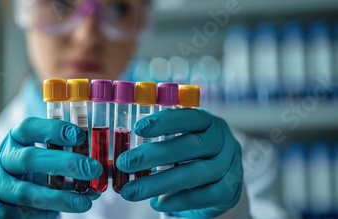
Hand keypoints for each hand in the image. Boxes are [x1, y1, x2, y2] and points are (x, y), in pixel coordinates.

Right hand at [0, 117, 101, 218]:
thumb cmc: (23, 180)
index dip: (52, 129)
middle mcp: (0, 160)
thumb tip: (100, 171)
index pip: (28, 128)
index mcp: (13, 142)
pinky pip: (23, 212)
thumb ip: (65, 166)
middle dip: (63, 163)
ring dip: (59, 197)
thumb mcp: (40, 166)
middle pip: (29, 158)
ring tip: (85, 202)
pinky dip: (46, 213)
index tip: (79, 135)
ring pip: (25, 191)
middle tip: (92, 169)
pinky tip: (62, 213)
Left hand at [116, 108, 243, 217]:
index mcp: (208, 122)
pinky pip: (204, 196)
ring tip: (132, 191)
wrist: (219, 186)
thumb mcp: (179, 142)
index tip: (138, 128)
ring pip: (195, 173)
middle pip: (190, 146)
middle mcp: (222, 141)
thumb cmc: (189, 157)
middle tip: (124, 163)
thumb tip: (121, 153)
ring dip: (159, 183)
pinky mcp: (230, 191)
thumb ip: (159, 141)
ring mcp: (229, 166)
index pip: (189, 117)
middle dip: (153, 155)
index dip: (164, 121)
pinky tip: (157, 203)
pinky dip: (178, 200)